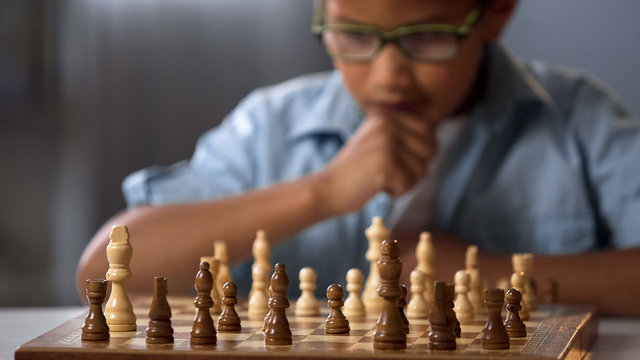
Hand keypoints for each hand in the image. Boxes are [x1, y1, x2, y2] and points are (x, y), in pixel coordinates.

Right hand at [314, 111, 436, 215]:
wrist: (327, 188)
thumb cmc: (357, 171)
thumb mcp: (380, 141)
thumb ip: (405, 135)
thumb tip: (435, 138)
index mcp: (388, 115)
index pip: (429, 130)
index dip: (419, 152)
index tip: (394, 159)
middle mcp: (388, 123)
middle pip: (431, 149)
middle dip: (415, 168)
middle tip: (388, 171)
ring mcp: (386, 142)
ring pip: (422, 169)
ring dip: (405, 182)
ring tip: (380, 178)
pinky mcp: (385, 163)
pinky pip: (409, 184)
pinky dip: (396, 192)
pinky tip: (376, 186)